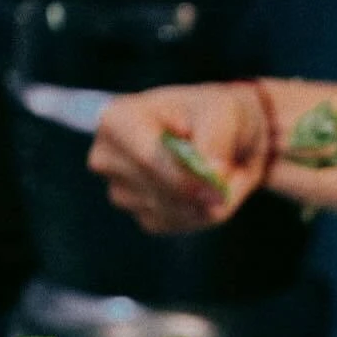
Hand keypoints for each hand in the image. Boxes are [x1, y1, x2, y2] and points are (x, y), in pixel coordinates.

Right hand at [89, 83, 272, 233]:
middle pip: (160, 192)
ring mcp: (120, 190)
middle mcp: (107, 158)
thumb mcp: (224, 111)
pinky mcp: (142, 216)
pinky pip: (177, 225)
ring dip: (205, 203)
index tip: (219, 189)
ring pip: (172, 213)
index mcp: (117, 119)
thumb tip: (213, 174)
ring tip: (216, 172)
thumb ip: (216, 140)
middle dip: (201, 191)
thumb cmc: (216, 114)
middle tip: (229, 170)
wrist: (223, 134)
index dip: (185, 179)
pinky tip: (204, 189)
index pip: (147, 160)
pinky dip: (201, 214)